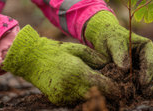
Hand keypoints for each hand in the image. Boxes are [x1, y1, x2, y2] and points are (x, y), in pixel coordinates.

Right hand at [2, 25, 117, 104]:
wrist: (31, 59)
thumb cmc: (57, 51)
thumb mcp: (79, 50)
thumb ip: (96, 58)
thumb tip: (110, 66)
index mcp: (78, 72)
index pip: (102, 85)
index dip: (114, 89)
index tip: (122, 91)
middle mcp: (71, 86)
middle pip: (96, 97)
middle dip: (106, 96)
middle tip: (115, 93)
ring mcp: (63, 95)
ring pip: (86, 101)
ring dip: (94, 97)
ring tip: (102, 91)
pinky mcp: (57, 100)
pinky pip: (75, 101)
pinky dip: (82, 97)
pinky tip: (84, 90)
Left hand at [84, 11, 152, 95]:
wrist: (104, 38)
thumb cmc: (110, 38)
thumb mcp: (114, 42)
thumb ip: (120, 53)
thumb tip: (126, 68)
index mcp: (146, 46)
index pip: (151, 61)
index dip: (148, 73)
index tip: (142, 83)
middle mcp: (148, 55)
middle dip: (151, 82)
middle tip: (145, 93)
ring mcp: (144, 63)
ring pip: (152, 76)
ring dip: (149, 86)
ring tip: (143, 95)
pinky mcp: (139, 70)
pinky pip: (145, 79)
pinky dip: (143, 86)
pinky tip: (139, 93)